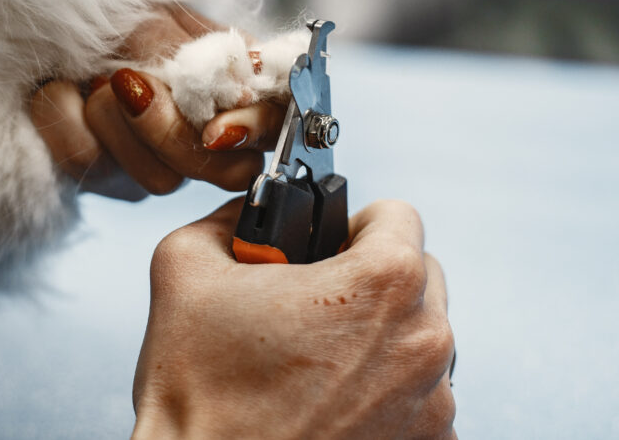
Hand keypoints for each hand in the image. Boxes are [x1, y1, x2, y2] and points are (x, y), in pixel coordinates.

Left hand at [29, 5, 285, 198]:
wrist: (51, 17)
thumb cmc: (120, 12)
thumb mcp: (161, 20)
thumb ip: (195, 60)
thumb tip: (225, 102)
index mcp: (237, 88)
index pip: (278, 123)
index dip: (254, 132)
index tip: (216, 131)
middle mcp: (209, 137)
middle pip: (225, 171)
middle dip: (169, 131)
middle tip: (127, 82)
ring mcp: (159, 164)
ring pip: (157, 181)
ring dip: (110, 117)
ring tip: (91, 75)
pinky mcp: (106, 177)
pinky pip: (88, 164)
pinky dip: (63, 114)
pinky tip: (57, 88)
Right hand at [132, 199, 456, 438]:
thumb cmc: (203, 398)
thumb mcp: (184, 269)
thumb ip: (226, 220)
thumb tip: (243, 216)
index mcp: (382, 283)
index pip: (398, 216)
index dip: (355, 225)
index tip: (332, 247)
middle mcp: (423, 340)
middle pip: (418, 277)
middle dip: (371, 283)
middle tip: (316, 307)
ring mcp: (434, 401)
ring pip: (419, 338)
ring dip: (381, 339)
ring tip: (319, 362)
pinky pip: (420, 396)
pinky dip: (387, 393)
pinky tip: (335, 402)